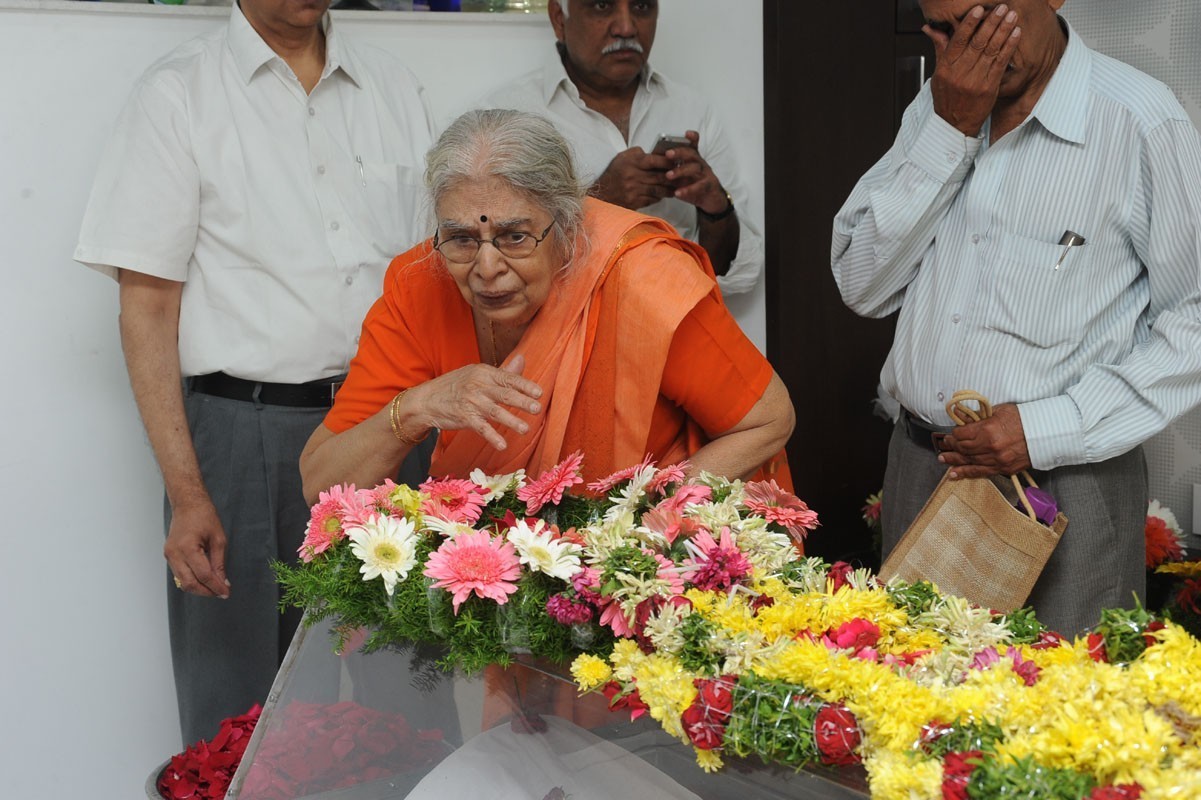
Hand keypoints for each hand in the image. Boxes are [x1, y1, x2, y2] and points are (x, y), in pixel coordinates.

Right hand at [165, 499, 229, 597]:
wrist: (188, 505)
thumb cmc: (205, 517)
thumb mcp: (219, 539)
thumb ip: (219, 563)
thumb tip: (223, 582)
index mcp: (187, 548)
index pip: (203, 575)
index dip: (216, 586)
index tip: (226, 593)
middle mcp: (174, 554)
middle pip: (189, 583)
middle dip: (206, 591)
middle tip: (221, 593)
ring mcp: (169, 555)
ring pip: (182, 582)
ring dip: (199, 588)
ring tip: (214, 587)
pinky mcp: (169, 555)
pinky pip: (179, 574)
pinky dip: (192, 580)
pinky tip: (204, 579)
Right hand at [406, 355, 543, 450]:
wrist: (425, 400)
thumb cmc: (455, 386)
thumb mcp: (477, 374)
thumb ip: (502, 372)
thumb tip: (522, 359)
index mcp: (484, 372)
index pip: (508, 378)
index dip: (525, 385)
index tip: (539, 392)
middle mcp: (478, 385)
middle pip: (504, 394)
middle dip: (522, 401)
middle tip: (537, 408)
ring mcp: (470, 402)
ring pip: (495, 411)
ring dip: (511, 421)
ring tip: (525, 429)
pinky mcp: (463, 417)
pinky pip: (480, 428)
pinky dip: (492, 436)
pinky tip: (502, 445)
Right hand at [593, 147, 673, 208]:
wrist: (601, 193)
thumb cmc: (614, 173)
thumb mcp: (623, 157)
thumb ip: (638, 153)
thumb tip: (655, 154)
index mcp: (631, 163)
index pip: (654, 160)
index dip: (668, 161)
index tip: (676, 162)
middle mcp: (633, 176)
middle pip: (659, 176)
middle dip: (673, 177)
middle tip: (683, 176)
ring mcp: (634, 190)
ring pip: (658, 190)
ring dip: (669, 189)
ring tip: (677, 186)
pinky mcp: (634, 202)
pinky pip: (652, 199)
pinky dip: (660, 196)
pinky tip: (664, 194)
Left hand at [662, 131, 729, 216]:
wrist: (711, 199)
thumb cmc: (693, 185)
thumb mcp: (682, 176)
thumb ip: (672, 169)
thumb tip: (654, 163)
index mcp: (694, 159)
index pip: (694, 146)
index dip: (692, 138)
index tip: (686, 133)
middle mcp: (701, 164)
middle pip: (692, 154)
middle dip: (680, 152)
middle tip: (668, 154)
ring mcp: (706, 174)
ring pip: (696, 168)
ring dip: (681, 171)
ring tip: (668, 175)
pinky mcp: (709, 186)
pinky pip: (699, 187)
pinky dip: (687, 190)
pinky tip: (677, 193)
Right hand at [924, 4, 1021, 135]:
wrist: (955, 125)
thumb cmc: (947, 99)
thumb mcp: (938, 74)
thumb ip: (940, 49)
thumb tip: (930, 28)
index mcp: (946, 68)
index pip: (957, 41)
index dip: (969, 24)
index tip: (978, 9)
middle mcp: (961, 73)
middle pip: (977, 43)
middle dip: (991, 23)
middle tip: (1001, 7)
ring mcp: (976, 81)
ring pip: (991, 50)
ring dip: (1003, 31)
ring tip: (1011, 16)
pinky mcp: (989, 87)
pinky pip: (1001, 63)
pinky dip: (1009, 47)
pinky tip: (1015, 34)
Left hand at [937, 402, 1031, 478]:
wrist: (1046, 433)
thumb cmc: (1024, 418)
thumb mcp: (999, 410)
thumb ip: (978, 415)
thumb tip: (960, 415)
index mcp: (988, 430)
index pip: (962, 434)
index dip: (954, 434)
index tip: (952, 433)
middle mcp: (990, 447)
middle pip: (963, 448)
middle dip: (951, 446)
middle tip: (944, 445)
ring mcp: (996, 460)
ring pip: (968, 461)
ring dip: (954, 460)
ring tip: (942, 458)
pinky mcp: (1003, 469)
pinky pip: (980, 472)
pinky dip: (965, 473)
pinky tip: (953, 474)